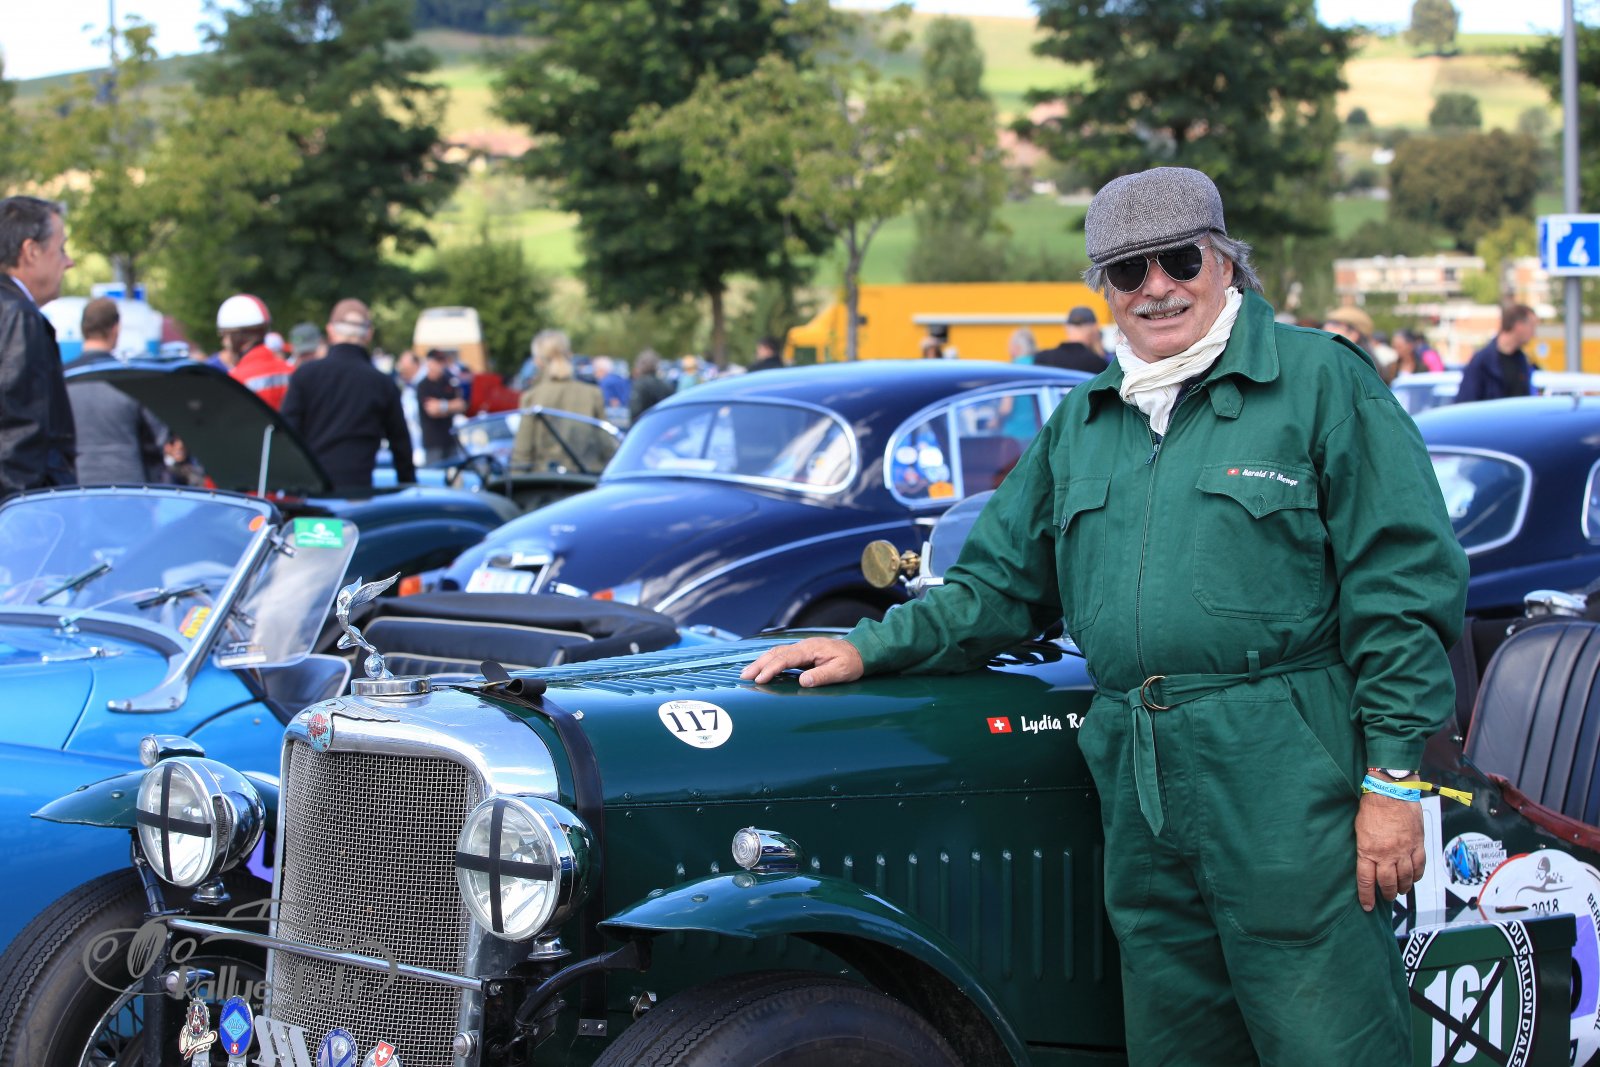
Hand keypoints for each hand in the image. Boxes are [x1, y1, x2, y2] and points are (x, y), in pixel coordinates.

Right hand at [740, 637, 863, 687]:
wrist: (861, 651)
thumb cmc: (852, 662)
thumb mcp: (841, 671)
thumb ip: (822, 676)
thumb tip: (802, 682)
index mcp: (811, 649)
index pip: (785, 658)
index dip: (771, 669)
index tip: (760, 679)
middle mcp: (803, 646)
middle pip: (775, 653)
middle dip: (758, 664)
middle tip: (744, 676)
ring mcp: (802, 648)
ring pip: (776, 653)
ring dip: (761, 662)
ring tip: (747, 673)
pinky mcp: (803, 653)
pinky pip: (782, 655)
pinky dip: (769, 661)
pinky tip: (762, 668)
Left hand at [1354, 791, 1424, 910]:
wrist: (1391, 791)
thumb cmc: (1372, 807)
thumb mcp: (1359, 830)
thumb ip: (1364, 848)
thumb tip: (1366, 862)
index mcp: (1368, 851)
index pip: (1366, 881)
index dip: (1367, 897)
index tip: (1367, 906)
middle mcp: (1387, 854)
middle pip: (1388, 883)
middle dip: (1387, 894)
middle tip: (1386, 897)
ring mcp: (1404, 851)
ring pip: (1406, 879)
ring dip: (1403, 888)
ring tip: (1399, 891)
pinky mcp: (1417, 845)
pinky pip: (1419, 867)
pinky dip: (1417, 876)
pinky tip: (1413, 878)